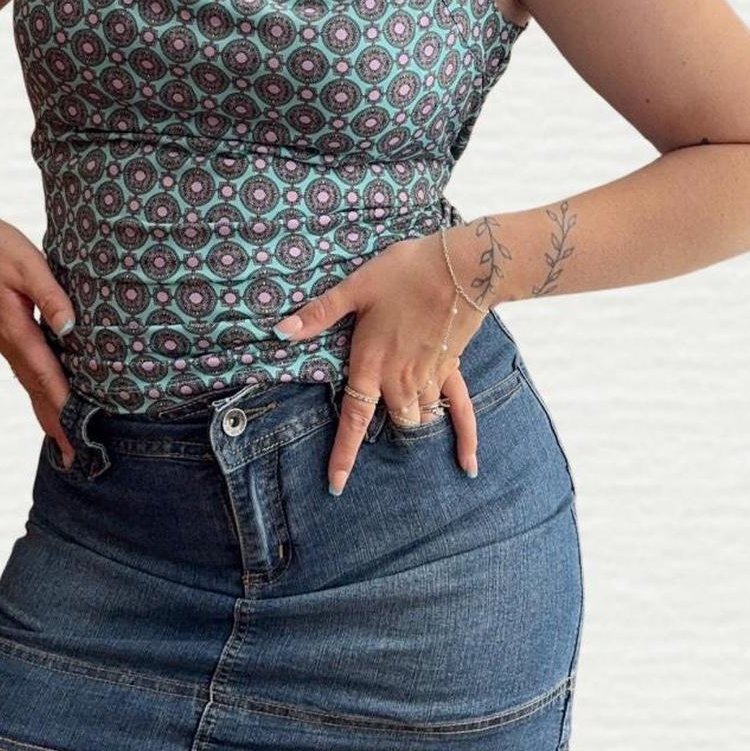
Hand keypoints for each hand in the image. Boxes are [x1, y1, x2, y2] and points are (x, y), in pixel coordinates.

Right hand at [0, 212, 78, 466]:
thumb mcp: (30, 264)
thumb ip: (52, 296)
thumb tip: (72, 328)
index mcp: (15, 330)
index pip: (46, 377)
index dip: (64, 407)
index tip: (78, 435)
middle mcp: (8, 343)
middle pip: (36, 392)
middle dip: (56, 425)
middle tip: (75, 459)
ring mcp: (4, 340)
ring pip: (29, 385)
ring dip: (47, 414)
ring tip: (64, 443)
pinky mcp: (5, 334)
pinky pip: (25, 372)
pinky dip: (39, 393)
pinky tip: (47, 402)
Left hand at [271, 225, 499, 494]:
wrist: (461, 266)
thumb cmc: (405, 272)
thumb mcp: (355, 288)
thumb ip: (320, 313)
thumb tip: (281, 330)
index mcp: (371, 365)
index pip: (353, 421)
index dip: (343, 454)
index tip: (336, 485)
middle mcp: (400, 380)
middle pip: (392, 421)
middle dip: (384, 427)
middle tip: (377, 418)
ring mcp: (430, 378)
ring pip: (420, 418)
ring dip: (413, 422)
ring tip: (406, 417)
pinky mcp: (454, 369)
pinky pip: (462, 412)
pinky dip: (465, 439)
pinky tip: (468, 465)